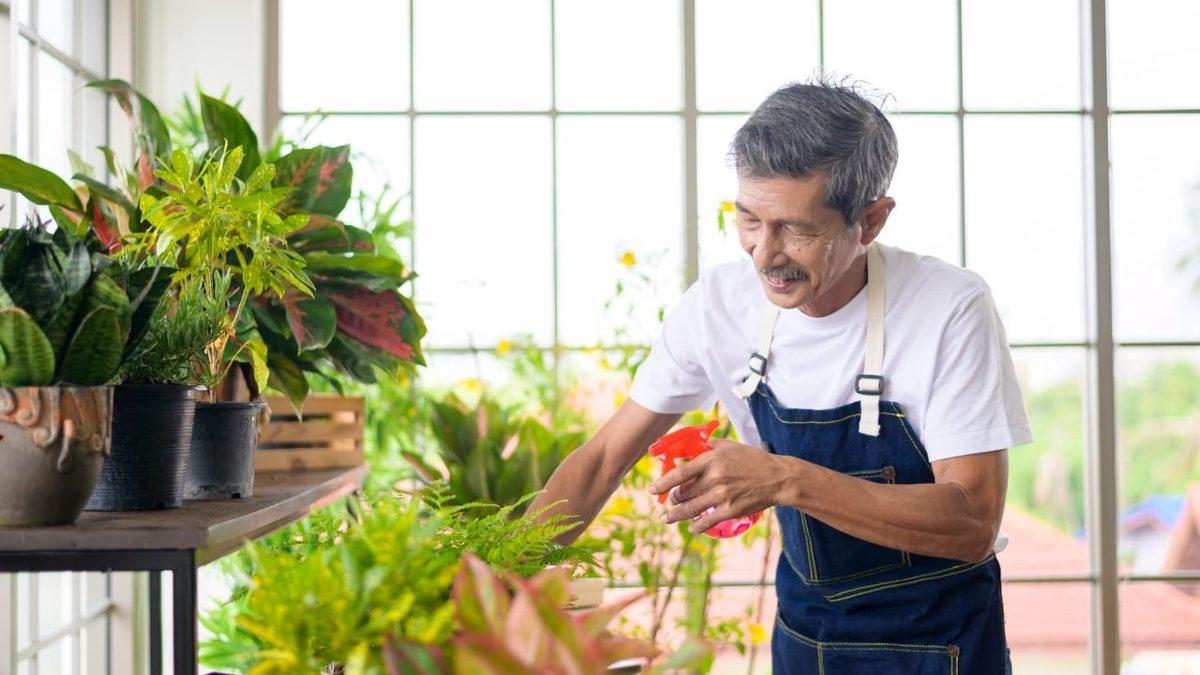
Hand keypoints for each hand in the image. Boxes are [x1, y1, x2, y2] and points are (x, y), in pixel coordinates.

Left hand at [648, 439, 792, 533]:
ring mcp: (722, 496)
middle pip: (683, 493)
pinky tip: (691, 527)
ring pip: (690, 509)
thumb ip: (709, 446)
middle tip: (670, 501)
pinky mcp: (730, 511)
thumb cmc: (753, 460)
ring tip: (668, 519)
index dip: (662, 484)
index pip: (679, 474)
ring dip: (676, 516)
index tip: (652, 490)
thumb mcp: (730, 446)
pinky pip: (706, 522)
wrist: (778, 477)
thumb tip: (691, 447)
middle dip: (673, 499)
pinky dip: (696, 526)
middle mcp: (714, 478)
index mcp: (711, 460)